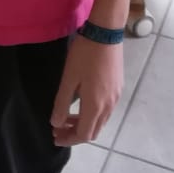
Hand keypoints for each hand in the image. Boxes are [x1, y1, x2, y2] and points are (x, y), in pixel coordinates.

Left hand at [50, 32, 122, 146]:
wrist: (106, 32)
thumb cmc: (84, 54)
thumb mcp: (69, 78)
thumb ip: (62, 103)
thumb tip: (56, 123)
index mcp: (95, 105)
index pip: (83, 135)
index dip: (68, 139)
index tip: (55, 136)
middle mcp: (109, 106)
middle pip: (93, 131)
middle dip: (75, 133)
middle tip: (58, 128)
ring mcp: (116, 97)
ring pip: (100, 121)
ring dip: (84, 123)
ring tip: (67, 116)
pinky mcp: (118, 88)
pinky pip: (105, 110)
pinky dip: (92, 113)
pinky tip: (82, 102)